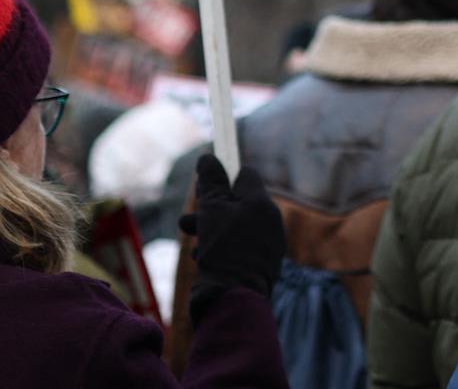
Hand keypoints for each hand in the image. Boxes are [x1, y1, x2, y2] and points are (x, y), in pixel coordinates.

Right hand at [183, 154, 284, 319]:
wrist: (234, 299)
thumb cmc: (223, 250)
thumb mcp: (211, 211)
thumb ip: (210, 183)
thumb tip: (208, 158)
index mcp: (262, 204)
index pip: (245, 175)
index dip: (223, 178)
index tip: (203, 187)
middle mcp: (270, 221)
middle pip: (237, 204)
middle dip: (209, 211)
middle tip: (187, 222)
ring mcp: (268, 245)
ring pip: (234, 228)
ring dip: (210, 233)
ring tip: (194, 245)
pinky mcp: (260, 266)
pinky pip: (237, 249)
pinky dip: (220, 252)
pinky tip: (204, 262)